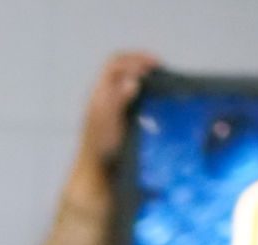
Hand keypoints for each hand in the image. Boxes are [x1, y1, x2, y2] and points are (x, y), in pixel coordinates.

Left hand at [75, 51, 159, 180]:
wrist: (96, 172)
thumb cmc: (101, 148)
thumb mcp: (110, 122)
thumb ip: (118, 99)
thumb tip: (132, 80)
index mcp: (99, 93)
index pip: (115, 63)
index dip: (135, 58)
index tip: (155, 65)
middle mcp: (102, 96)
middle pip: (121, 67)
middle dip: (141, 64)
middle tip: (161, 70)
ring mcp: (109, 106)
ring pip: (126, 80)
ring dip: (143, 76)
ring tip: (160, 81)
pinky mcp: (116, 117)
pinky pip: (129, 95)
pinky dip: (143, 90)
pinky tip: (155, 99)